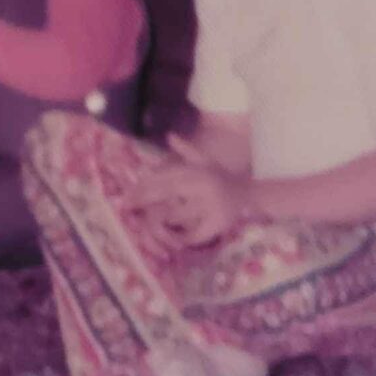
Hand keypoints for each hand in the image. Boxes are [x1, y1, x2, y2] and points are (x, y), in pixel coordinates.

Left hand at [125, 134, 252, 253]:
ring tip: (148, 223)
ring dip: (161, 221)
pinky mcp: (218, 222)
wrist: (249, 193)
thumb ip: (185, 150)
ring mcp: (210, 204)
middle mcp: (201, 184)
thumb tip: (169, 135)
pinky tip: (173, 240)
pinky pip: (192, 234)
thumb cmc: (221, 176)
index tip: (126, 195)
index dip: (142, 186)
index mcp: (196, 170)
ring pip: (175, 215)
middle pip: (164, 193)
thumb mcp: (204, 160)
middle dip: (143, 200)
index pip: (162, 177)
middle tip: (127, 208)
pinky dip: (182, 238)